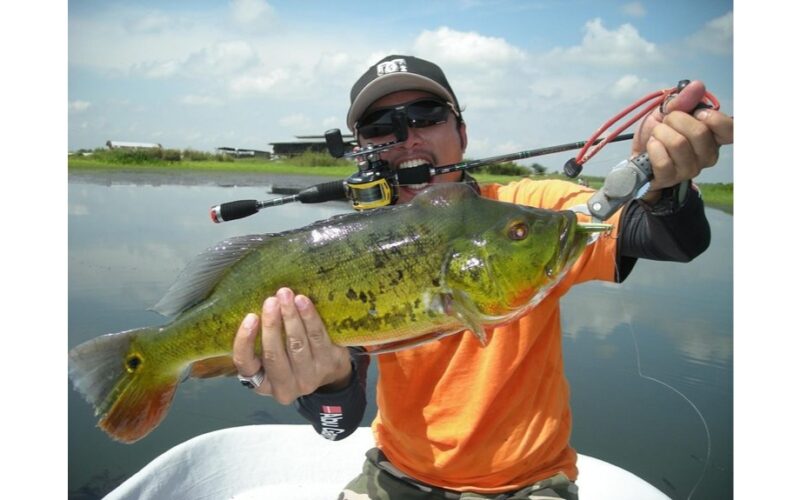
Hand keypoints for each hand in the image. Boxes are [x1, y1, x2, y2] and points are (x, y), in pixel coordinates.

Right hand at [232, 287, 352, 404]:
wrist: (331, 372)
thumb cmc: (291, 359)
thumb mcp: (271, 359)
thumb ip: (261, 341)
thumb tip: (257, 306)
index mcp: (262, 384)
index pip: (245, 365)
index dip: (245, 341)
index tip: (250, 317)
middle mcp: (284, 386)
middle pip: (273, 355)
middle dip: (271, 324)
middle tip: (270, 301)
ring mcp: (308, 377)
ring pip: (297, 344)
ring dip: (291, 317)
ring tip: (286, 295)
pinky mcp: (329, 364)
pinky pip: (317, 337)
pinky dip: (309, 317)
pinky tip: (303, 302)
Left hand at [631, 80, 732, 194]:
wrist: (637, 156)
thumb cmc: (658, 133)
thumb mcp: (667, 111)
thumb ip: (683, 100)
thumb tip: (697, 85)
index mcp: (713, 137)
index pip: (731, 130)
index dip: (713, 118)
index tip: (696, 112)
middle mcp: (707, 155)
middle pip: (699, 132)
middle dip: (675, 119)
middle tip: (666, 123)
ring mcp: (690, 169)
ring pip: (678, 144)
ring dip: (660, 133)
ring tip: (656, 136)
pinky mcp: (671, 178)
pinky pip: (663, 160)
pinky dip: (652, 147)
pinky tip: (651, 147)